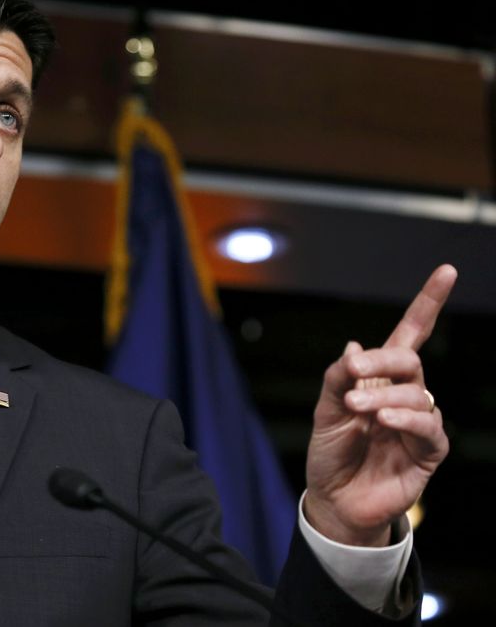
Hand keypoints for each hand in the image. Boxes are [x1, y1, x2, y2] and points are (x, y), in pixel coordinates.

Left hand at [304, 264, 456, 546]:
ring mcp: (417, 423)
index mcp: (379, 380)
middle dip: (385, 361)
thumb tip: (355, 346)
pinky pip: (429, 427)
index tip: (446, 271)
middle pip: (410, 362)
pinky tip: (385, 420)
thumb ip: (339, 378)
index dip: (427, 304)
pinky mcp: (428, 452)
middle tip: (354, 373)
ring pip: (418, 394)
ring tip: (357, 409)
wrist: (334, 500)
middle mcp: (403, 396)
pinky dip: (407, 419)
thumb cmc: (331, 452)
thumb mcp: (325, 411)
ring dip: (385, 396)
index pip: (409, 336)